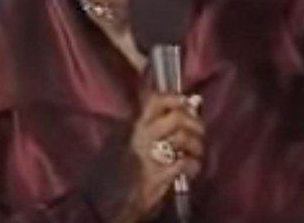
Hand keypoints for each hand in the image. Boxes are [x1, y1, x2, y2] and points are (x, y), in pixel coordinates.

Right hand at [117, 93, 204, 222]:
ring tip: (196, 153)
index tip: (187, 105)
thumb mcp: (125, 144)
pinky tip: (191, 169)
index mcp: (133, 127)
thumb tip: (174, 116)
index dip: (176, 99)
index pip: (155, 101)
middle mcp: (141, 137)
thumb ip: (146, 130)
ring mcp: (149, 156)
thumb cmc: (116, 173)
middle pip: (176, 117)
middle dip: (195, 123)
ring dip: (196, 145)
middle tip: (199, 132)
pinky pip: (184, 163)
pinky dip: (194, 165)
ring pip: (183, 137)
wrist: (105, 203)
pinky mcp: (156, 176)